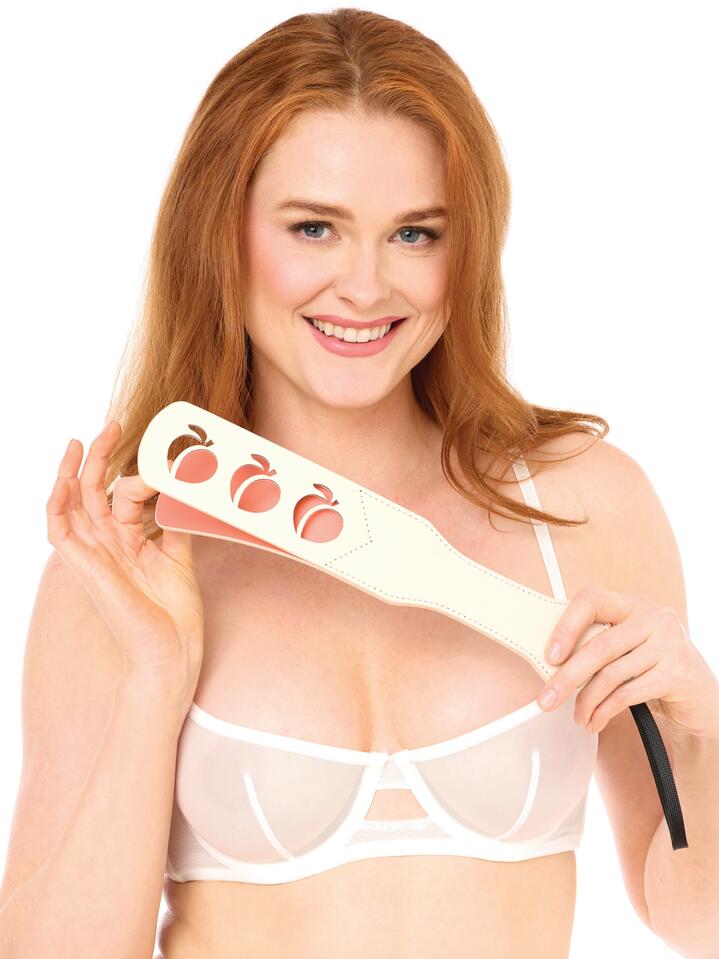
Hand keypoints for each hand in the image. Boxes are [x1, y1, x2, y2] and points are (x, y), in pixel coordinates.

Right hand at [47, 419, 204, 686]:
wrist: (172, 651)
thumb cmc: (174, 614)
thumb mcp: (180, 557)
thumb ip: (176, 524)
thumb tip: (184, 491)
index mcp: (128, 542)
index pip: (123, 495)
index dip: (141, 471)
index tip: (167, 455)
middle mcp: (107, 545)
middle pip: (93, 490)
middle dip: (101, 455)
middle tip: (115, 423)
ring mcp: (95, 555)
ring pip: (71, 505)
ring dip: (74, 470)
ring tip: (83, 439)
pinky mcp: (88, 568)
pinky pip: (59, 532)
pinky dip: (57, 504)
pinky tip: (64, 479)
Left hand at [535, 587, 718, 740]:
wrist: (700, 698)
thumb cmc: (654, 670)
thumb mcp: (627, 649)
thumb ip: (598, 646)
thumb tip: (553, 664)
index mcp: (634, 604)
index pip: (591, 600)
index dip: (566, 627)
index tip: (549, 656)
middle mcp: (654, 617)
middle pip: (599, 646)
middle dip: (567, 677)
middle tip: (546, 699)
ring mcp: (669, 644)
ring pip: (611, 674)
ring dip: (587, 701)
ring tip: (578, 716)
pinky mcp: (677, 672)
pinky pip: (628, 694)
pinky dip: (605, 711)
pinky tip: (595, 721)